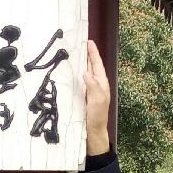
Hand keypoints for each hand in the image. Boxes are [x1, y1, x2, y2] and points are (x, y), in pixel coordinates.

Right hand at [84, 39, 110, 154]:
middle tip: (80, 43)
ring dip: (81, 63)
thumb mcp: (97, 100)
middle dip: (87, 54)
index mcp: (101, 84)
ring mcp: (89, 90)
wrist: (93, 132)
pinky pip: (79, 81)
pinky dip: (75, 74)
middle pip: (92, 66)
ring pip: (86, 72)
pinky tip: (70, 72)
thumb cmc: (97, 117)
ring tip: (74, 53)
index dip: (93, 53)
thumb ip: (93, 86)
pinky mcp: (83, 96)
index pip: (97, 65)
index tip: (89, 41)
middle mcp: (96, 85)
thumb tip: (86, 72)